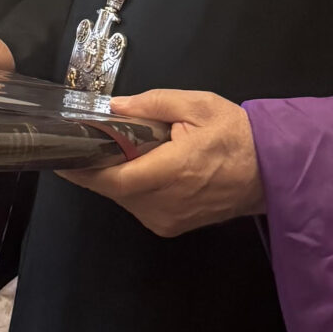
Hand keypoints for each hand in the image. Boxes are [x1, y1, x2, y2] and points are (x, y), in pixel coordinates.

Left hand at [64, 89, 264, 237]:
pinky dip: (132, 187)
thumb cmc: (236, 135)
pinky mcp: (170, 227)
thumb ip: (152, 104)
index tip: (61, 155)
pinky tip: (142, 168)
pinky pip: (137, 205)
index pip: (114, 178)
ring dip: (116, 176)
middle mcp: (165, 203)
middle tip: (88, 142)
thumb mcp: (198, 105)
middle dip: (97, 166)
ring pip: (123, 198)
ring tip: (121, 151)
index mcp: (173, 172)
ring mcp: (167, 220)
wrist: (271, 172)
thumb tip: (113, 108)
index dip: (83, 169)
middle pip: (114, 189)